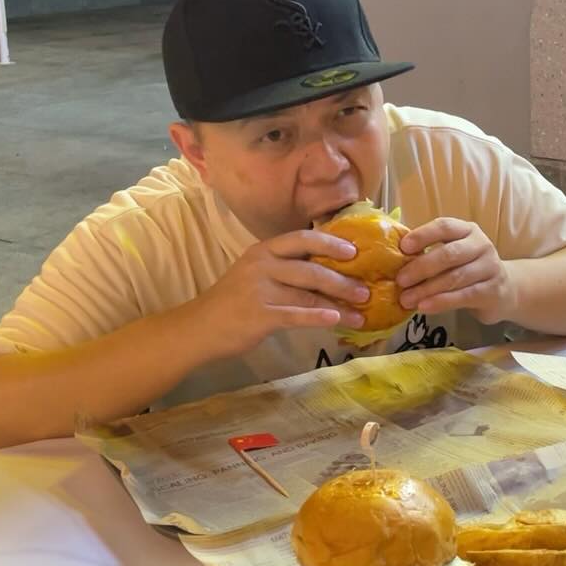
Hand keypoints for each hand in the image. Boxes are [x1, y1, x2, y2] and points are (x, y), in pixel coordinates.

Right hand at [189, 230, 368, 357]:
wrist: (200, 327)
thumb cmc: (234, 300)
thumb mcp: (256, 274)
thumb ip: (286, 268)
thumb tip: (329, 270)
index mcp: (264, 250)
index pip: (302, 238)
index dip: (330, 243)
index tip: (354, 251)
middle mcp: (262, 265)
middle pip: (311, 268)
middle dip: (342, 280)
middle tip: (365, 290)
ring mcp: (259, 290)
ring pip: (308, 294)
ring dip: (338, 303)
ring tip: (360, 312)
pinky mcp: (259, 315)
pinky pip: (296, 315)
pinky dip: (318, 317)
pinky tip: (336, 320)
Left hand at [395, 218, 516, 323]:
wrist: (504, 290)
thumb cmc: (468, 269)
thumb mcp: (454, 255)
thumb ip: (431, 253)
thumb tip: (395, 261)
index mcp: (467, 230)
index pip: (445, 227)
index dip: (423, 235)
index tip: (403, 247)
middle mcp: (482, 245)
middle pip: (449, 254)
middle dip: (421, 267)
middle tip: (400, 281)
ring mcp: (490, 268)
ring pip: (455, 277)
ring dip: (427, 289)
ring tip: (406, 299)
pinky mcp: (493, 291)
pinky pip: (464, 296)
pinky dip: (441, 302)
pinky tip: (424, 307)